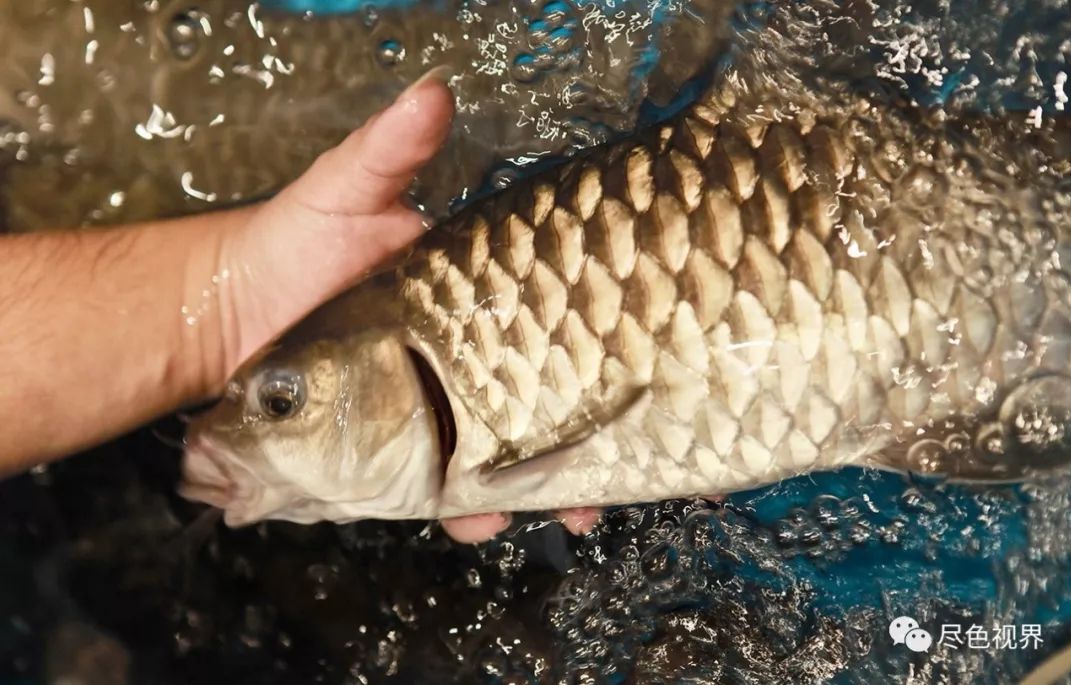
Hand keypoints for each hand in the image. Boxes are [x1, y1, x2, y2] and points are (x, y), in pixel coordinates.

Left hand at [208, 70, 600, 542]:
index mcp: (471, 303)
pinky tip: (479, 522)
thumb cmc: (295, 243)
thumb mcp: (344, 189)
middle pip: (545, 401)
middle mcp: (465, 360)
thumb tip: (434, 92)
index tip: (631, 375)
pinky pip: (445, 486)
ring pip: (505, 453)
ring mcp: (436, 408)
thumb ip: (388, 150)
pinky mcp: (400, 450)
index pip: (549, 324)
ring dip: (541, 488)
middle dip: (586, 441)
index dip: (593, 354)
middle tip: (615, 471)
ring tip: (567, 513)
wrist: (229, 313)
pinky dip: (468, 510)